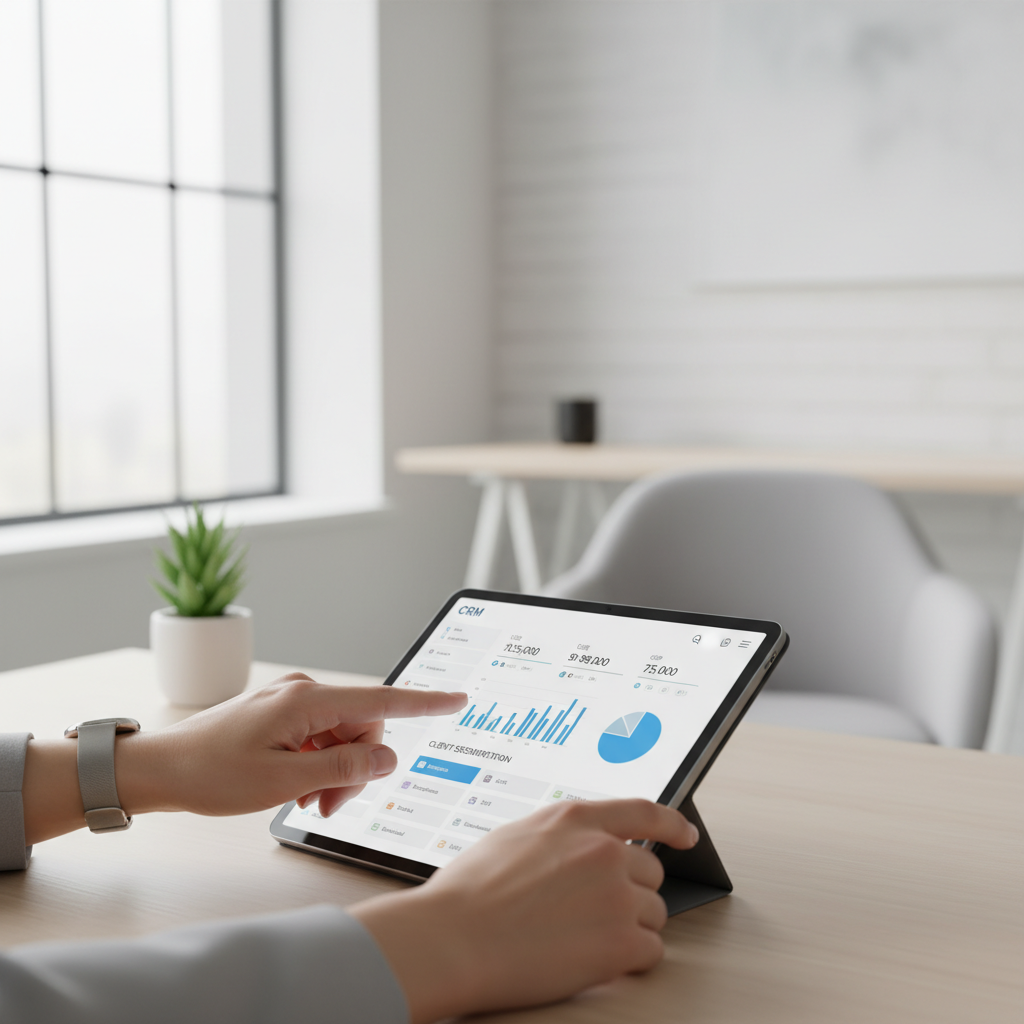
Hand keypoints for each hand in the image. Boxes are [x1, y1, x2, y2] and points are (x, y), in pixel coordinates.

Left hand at [22, 674, 466, 843]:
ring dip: (337, 771)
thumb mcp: (285, 780)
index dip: (425, 703)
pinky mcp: (283, 716)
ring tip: (308, 801)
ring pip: (344, 737)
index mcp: (308, 701)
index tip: (457, 699)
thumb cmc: (212, 772)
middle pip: (364, 727)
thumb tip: (389, 757)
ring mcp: (293, 703)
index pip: (382, 700)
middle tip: (329, 804)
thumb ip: (344, 768)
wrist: (160, 768)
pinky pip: (322, 738)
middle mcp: (305, 693)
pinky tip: (299, 787)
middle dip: (358, 767)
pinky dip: (319, 765)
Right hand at [352, 798, 699, 1022]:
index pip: (643, 812)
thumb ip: (561, 835)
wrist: (453, 938)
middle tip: (594, 913)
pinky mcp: (619, 942)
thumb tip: (581, 847)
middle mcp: (603, 851)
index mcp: (576, 819)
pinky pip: (649, 951)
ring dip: (628, 927)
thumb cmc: (469, 892)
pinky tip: (591, 958)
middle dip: (630, 893)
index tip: (686, 835)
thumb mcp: (517, 835)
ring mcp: (615, 895)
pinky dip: (628, 960)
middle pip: (650, 873)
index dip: (672, 824)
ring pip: (652, 914)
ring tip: (581, 937)